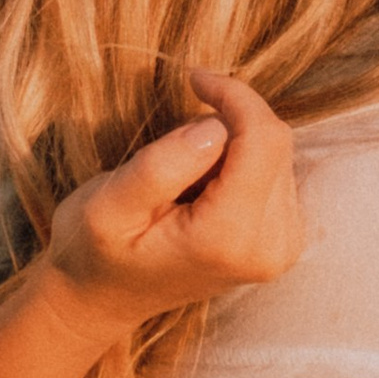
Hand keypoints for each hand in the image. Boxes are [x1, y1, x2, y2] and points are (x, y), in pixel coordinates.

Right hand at [40, 69, 303, 339]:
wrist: (103, 299)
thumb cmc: (95, 251)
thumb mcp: (107, 206)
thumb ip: (161, 166)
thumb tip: (214, 127)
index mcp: (228, 238)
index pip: (263, 140)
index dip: (233, 96)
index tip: (193, 78)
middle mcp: (270, 247)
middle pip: (274, 143)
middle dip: (228, 122)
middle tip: (172, 142)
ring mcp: (282, 246)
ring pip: (276, 152)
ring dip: (232, 143)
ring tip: (182, 176)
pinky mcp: (283, 238)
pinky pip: (275, 170)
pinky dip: (240, 161)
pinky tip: (203, 186)